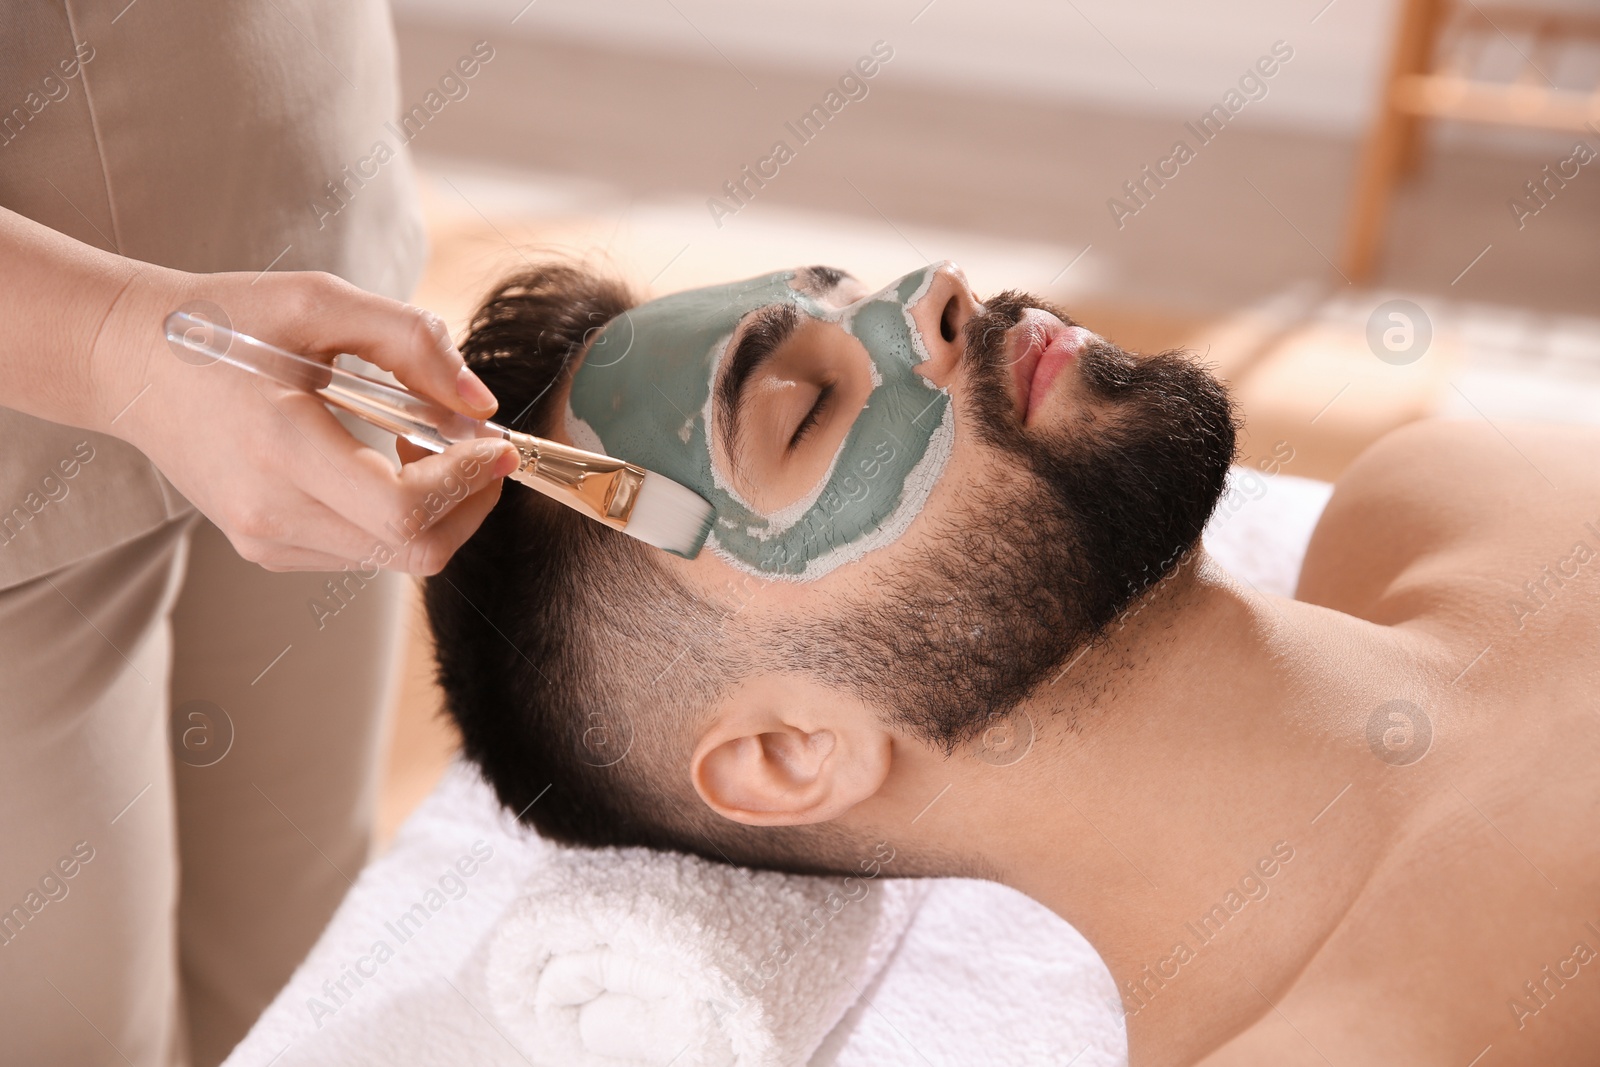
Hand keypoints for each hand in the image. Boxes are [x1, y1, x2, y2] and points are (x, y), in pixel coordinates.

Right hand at [90, 264, 518, 573]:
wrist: (126, 359)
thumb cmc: (220, 322)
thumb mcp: (319, 302)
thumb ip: (411, 343)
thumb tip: (481, 405)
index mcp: (280, 451)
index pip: (405, 511)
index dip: (470, 483)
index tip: (497, 442)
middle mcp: (271, 514)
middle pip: (415, 550)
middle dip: (470, 502)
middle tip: (474, 445)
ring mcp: (265, 540)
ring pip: (396, 557)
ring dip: (438, 507)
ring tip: (418, 439)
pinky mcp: (266, 547)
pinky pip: (364, 550)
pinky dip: (398, 515)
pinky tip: (382, 461)